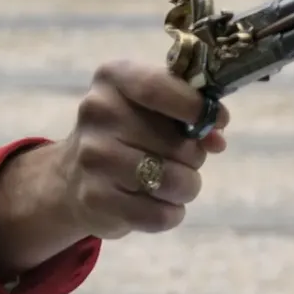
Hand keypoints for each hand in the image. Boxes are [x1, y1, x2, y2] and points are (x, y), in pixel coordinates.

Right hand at [49, 59, 230, 238]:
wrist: (74, 177)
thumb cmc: (127, 134)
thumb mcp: (154, 107)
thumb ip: (190, 111)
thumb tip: (216, 139)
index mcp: (113, 79)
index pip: (159, 88)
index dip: (197, 107)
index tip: (218, 121)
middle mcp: (97, 113)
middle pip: (177, 142)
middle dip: (194, 156)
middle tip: (181, 159)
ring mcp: (93, 157)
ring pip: (174, 181)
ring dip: (186, 187)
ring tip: (171, 183)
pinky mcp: (94, 198)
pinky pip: (159, 215)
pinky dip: (170, 214)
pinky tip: (156, 204)